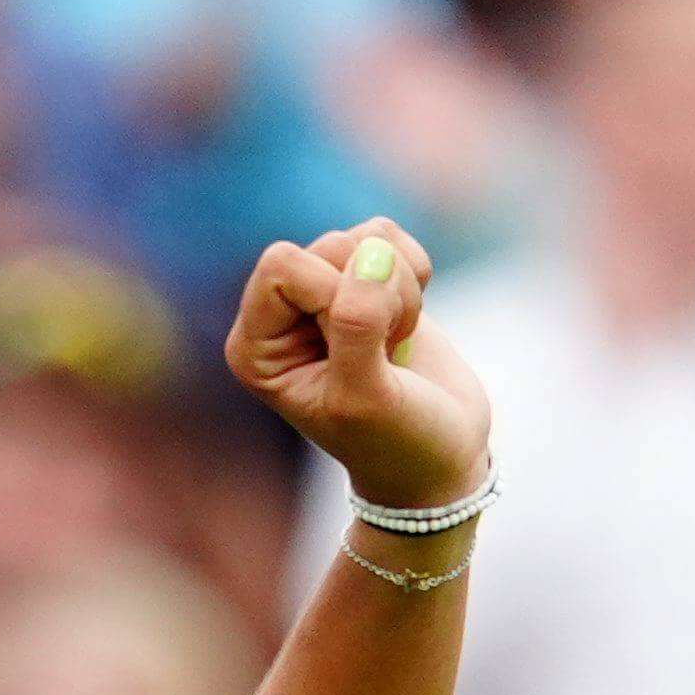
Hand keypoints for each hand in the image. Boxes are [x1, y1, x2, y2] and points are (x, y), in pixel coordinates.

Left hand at [228, 221, 490, 519]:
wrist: (440, 457)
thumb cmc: (395, 443)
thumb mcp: (367, 399)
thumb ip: (358, 326)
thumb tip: (373, 252)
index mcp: (255, 348)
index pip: (282, 266)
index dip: (333, 296)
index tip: (358, 352)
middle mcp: (280, 316)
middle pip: (328, 246)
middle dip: (373, 296)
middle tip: (383, 356)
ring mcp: (323, 292)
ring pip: (365, 239)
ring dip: (398, 291)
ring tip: (393, 347)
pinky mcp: (366, 278)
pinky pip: (388, 236)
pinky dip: (414, 274)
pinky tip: (408, 325)